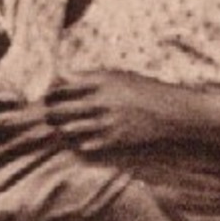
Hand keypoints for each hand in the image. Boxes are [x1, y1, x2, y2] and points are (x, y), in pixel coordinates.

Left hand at [44, 71, 182, 154]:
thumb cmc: (142, 90)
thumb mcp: (117, 76)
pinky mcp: (114, 139)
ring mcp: (106, 121)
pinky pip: (85, 145)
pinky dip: (80, 143)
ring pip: (69, 129)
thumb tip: (62, 76)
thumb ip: (90, 77)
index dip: (52, 93)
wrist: (169, 112)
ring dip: (64, 129)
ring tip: (64, 127)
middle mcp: (101, 100)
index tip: (50, 97)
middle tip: (51, 115)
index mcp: (101, 81)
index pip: (62, 86)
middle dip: (52, 113)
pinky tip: (82, 141)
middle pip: (61, 109)